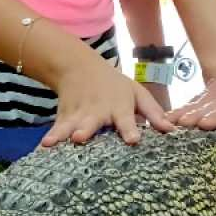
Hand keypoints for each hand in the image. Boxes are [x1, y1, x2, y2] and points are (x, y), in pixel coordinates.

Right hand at [42, 56, 174, 146]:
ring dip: (63, 134)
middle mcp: (97, 111)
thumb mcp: (136, 93)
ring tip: (54, 143)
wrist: (79, 67)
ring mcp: (78, 114)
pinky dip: (50, 137)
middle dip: (86, 129)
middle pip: (92, 121)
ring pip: (70, 125)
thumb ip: (153, 113)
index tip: (133, 140)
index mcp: (118, 106)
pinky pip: (57, 129)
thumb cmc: (114, 85)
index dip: (129, 129)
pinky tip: (43, 148)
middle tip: (80, 138)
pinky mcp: (63, 117)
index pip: (125, 118)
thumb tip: (172, 130)